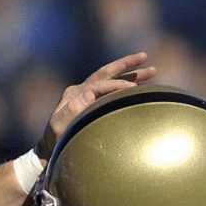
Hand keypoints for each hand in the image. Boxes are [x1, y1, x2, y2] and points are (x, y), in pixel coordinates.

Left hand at [37, 52, 154, 159]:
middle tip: (144, 57)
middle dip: (126, 64)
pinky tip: (140, 87)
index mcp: (74, 93)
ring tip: (152, 70)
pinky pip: (112, 91)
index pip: (99, 84)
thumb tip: (88, 95)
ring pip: (112, 79)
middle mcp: (81, 90)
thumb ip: (70, 111)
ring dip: (131, 74)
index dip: (116, 85)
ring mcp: (87, 96)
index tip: (132, 89)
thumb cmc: (56, 140)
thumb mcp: (59, 127)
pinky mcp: (92, 103)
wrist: (52, 148)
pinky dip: (126, 86)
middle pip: (106, 72)